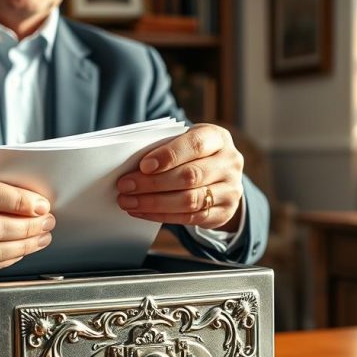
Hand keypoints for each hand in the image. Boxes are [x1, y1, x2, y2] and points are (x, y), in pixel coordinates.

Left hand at [116, 123, 243, 230]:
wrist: (220, 175)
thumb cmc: (192, 154)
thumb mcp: (184, 142)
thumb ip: (165, 148)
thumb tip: (132, 166)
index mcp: (218, 138)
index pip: (195, 145)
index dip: (168, 156)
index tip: (143, 165)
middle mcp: (229, 163)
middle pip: (190, 176)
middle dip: (152, 183)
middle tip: (125, 186)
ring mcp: (230, 189)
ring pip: (189, 200)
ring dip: (154, 203)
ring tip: (128, 201)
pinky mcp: (224, 212)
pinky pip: (191, 218)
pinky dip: (162, 216)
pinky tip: (141, 211)